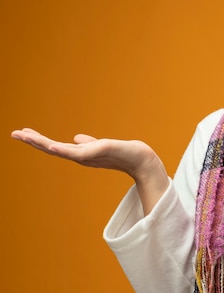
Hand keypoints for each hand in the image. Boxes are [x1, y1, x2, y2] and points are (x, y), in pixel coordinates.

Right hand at [11, 128, 168, 214]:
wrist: (141, 159)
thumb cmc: (122, 153)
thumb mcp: (101, 146)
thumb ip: (87, 143)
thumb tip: (76, 138)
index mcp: (80, 154)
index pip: (55, 147)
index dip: (38, 141)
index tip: (21, 133)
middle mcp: (82, 157)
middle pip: (53, 149)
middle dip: (33, 142)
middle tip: (14, 133)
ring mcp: (89, 156)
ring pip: (61, 150)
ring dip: (43, 143)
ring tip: (26, 136)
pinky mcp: (99, 152)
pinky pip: (78, 151)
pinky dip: (64, 149)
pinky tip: (51, 145)